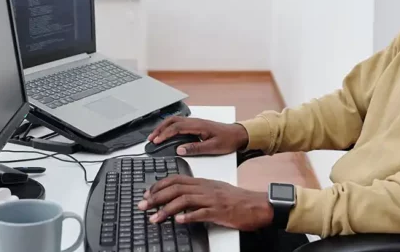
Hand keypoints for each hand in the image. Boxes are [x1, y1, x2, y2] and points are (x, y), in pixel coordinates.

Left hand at [138, 175, 273, 230]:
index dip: (159, 185)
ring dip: (166, 209)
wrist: (256, 204)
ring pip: (184, 200)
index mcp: (202, 182)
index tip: (147, 193)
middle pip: (175, 188)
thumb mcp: (213, 190)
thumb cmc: (236, 199)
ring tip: (155, 218)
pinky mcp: (218, 211)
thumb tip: (179, 199)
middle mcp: (204, 188)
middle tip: (143, 205)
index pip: (176, 179)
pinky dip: (188, 217)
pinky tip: (179, 221)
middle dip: (156, 197)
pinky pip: (201, 213)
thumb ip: (197, 192)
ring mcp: (211, 199)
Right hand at [148, 116, 248, 155]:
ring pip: (174, 120)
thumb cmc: (228, 140)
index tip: (156, 141)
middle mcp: (195, 122)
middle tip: (150, 138)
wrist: (238, 134)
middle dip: (159, 129)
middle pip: (172, 121)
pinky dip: (169, 127)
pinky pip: (179, 123)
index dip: (164, 134)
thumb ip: (195, 148)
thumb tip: (179, 150)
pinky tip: (166, 133)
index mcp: (198, 126)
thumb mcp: (212, 148)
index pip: (176, 127)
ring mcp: (195, 122)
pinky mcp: (196, 125)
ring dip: (163, 127)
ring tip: (155, 136)